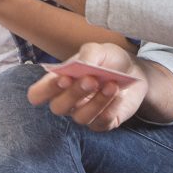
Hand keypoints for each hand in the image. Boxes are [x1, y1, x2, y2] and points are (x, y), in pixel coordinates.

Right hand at [27, 42, 148, 131]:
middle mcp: (67, 101)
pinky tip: (120, 94)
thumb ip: (87, 54)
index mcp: (58, 81)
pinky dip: (111, 108)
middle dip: (74, 94)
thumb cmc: (109, 60)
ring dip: (97, 102)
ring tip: (112, 85)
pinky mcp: (102, 123)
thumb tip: (81, 65)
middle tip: (92, 79)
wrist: (134, 71)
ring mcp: (83, 114)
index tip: (63, 79)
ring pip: (81, 118)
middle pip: (58, 107)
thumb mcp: (98, 49)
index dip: (45, 90)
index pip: (37, 94)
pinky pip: (101, 122)